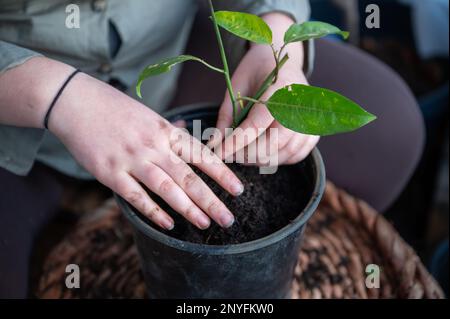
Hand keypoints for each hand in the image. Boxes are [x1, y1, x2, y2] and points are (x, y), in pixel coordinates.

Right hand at [49, 72, 243, 229]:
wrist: (74, 101)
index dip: (222, 174)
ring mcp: (131, 159)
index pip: (201, 155)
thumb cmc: (114, 108)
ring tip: (205, 224)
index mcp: (165, 130)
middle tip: (228, 219)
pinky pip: (136, 196)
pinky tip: (168, 223)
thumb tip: (188, 131)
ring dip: (188, 208)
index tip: (238, 190)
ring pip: (167, 188)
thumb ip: (169, 130)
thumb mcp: (148, 114)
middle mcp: (153, 145)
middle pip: (189, 176)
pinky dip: (153, 211)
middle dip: (211, 200)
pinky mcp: (109, 172)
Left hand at [211, 13, 319, 165]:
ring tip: (243, 152)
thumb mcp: (236, 86)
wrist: (284, 64)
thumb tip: (215, 145)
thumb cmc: (257, 73)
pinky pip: (294, 156)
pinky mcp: (313, 134)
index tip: (220, 153)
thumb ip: (226, 116)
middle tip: (231, 153)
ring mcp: (310, 122)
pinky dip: (277, 159)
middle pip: (272, 144)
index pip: (257, 124)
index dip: (236, 142)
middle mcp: (301, 106)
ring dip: (260, 159)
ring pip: (282, 154)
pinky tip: (263, 152)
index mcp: (280, 88)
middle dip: (247, 154)